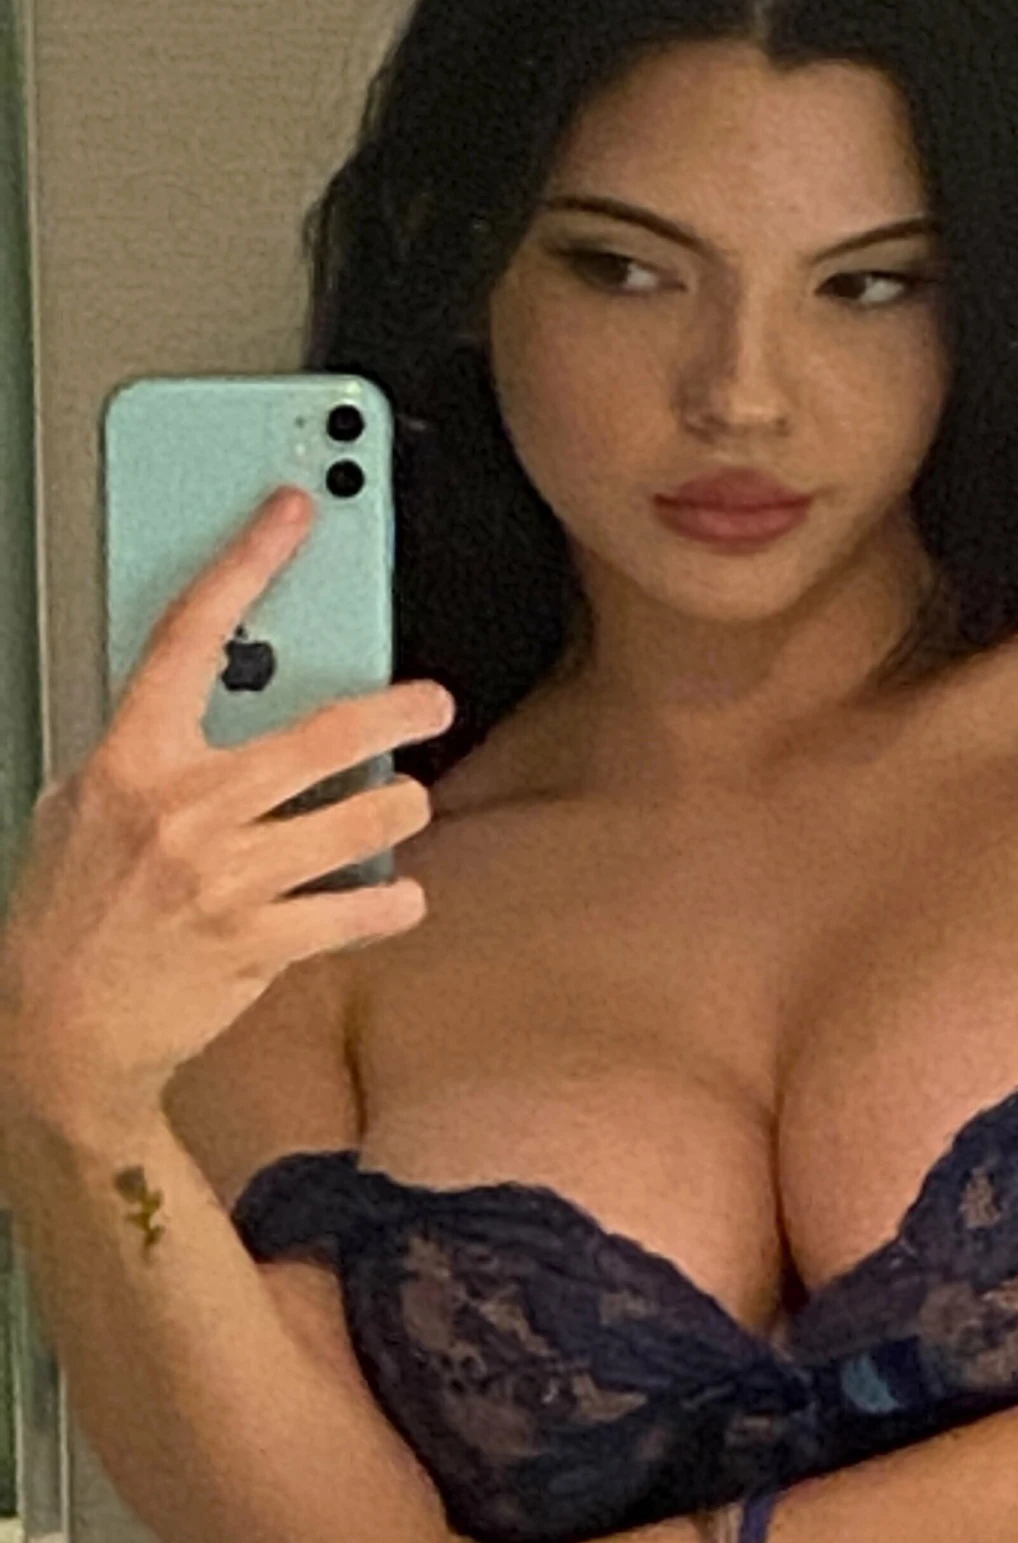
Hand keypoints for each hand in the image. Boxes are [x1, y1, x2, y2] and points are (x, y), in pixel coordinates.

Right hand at [0, 485, 456, 1148]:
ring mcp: (226, 880)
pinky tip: (400, 895)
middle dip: (395, 707)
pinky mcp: (259, 945)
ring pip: (359, 819)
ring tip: (407, 798)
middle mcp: (183, 811)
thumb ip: (143, 751)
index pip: (189, 636)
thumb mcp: (79, 805)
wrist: (60, 1028)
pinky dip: (392, 902)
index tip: (294, 514)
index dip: (245, 562)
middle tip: (432, 698)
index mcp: (130, 760)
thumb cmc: (68, 912)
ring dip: (400, 804)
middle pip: (318, 734)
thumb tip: (208, 701)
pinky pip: (357, 911)